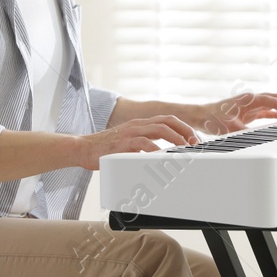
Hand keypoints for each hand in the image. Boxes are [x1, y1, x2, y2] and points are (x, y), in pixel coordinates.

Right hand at [76, 116, 198, 168]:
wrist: (82, 148)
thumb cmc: (104, 149)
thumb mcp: (127, 142)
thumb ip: (143, 144)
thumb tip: (161, 154)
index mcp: (139, 124)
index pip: (167, 120)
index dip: (183, 127)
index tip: (193, 139)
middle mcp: (137, 125)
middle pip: (167, 121)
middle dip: (184, 131)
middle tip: (194, 143)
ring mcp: (130, 133)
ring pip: (159, 129)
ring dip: (175, 139)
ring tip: (185, 149)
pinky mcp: (123, 143)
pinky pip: (143, 143)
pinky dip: (156, 150)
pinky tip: (164, 156)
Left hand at [187, 92, 276, 135]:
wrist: (201, 117)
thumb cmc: (212, 119)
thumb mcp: (232, 129)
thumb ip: (250, 132)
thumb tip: (264, 136)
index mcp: (249, 99)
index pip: (274, 101)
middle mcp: (251, 100)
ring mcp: (250, 105)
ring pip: (273, 105)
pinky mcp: (248, 112)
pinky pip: (266, 112)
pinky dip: (276, 116)